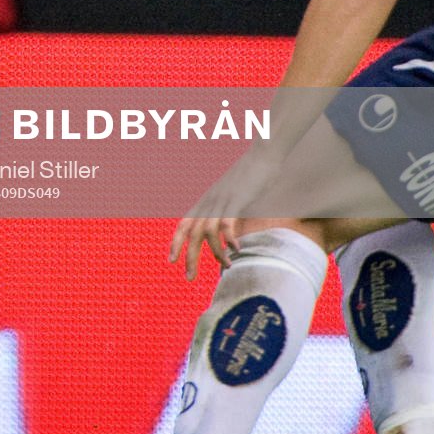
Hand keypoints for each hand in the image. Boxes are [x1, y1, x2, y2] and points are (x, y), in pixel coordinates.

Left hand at [168, 140, 285, 279]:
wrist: (262, 154)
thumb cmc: (250, 176)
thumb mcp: (233, 195)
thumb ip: (228, 212)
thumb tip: (229, 231)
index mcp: (206, 201)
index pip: (183, 224)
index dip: (175, 242)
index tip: (171, 260)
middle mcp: (209, 202)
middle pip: (192, 234)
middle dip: (189, 257)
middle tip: (189, 278)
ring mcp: (221, 200)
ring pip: (208, 233)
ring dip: (216, 253)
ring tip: (227, 266)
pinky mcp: (236, 200)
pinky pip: (227, 223)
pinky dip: (229, 239)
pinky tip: (236, 250)